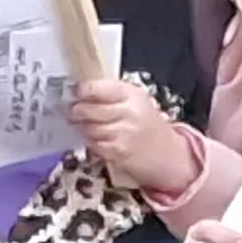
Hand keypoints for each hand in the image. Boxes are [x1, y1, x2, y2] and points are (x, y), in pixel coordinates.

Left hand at [73, 78, 196, 192]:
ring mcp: (123, 132)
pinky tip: (100, 141)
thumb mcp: (137, 102)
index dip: (81, 91)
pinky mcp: (119, 151)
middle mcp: (128, 111)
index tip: (74, 94)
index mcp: (131, 93)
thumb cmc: (148, 125)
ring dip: (84, 129)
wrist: (168, 155)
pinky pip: (94, 144)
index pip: (96, 88)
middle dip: (76, 111)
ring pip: (88, 128)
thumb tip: (80, 92)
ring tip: (89, 127)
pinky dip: (93, 143)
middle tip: (72, 112)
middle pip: (88, 109)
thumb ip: (112, 94)